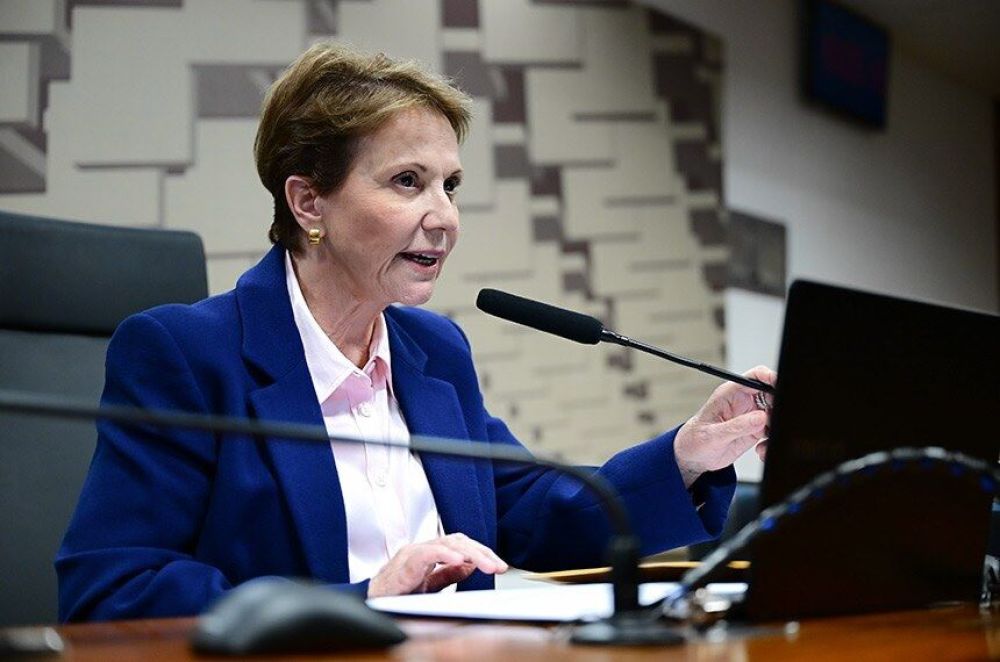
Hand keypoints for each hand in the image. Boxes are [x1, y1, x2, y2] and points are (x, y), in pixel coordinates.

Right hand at [367, 533, 507, 597]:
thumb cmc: (397, 592)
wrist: (371, 601)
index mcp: (431, 552)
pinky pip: (428, 553)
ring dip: (471, 554)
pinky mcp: (406, 562)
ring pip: (448, 544)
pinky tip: (460, 561)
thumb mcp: (430, 584)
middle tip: (499, 566)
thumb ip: (448, 574)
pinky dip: (446, 555)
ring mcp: (414, 552)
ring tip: (487, 565)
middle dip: (482, 553)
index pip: (461, 545)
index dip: (482, 553)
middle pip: (458, 542)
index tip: (499, 565)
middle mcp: (424, 548)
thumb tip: (469, 566)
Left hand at [674, 365, 776, 487]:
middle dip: (778, 407)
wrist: (693, 457)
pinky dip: (771, 441)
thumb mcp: (713, 435)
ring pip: (775, 414)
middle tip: (774, 422)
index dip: (770, 378)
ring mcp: (751, 416)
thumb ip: (736, 426)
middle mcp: (743, 402)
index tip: (780, 387)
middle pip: (771, 394)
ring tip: (763, 443)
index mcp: (729, 394)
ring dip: (775, 428)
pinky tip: (761, 450)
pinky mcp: (755, 430)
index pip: (754, 377)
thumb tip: (761, 417)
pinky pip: (772, 431)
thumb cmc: (695, 440)